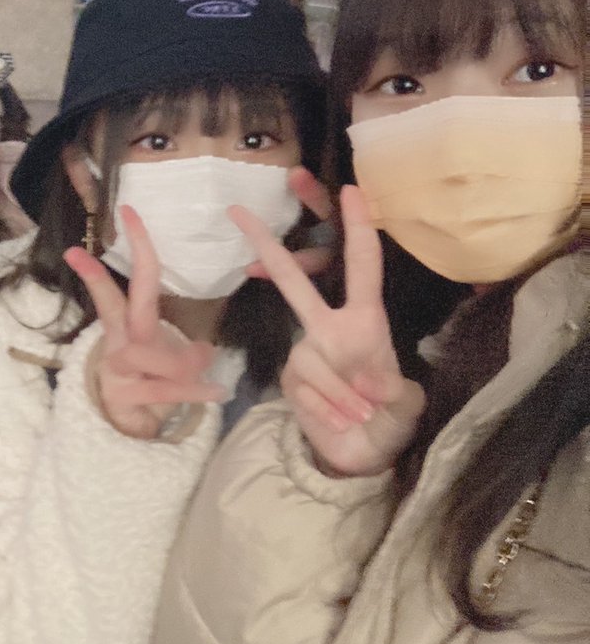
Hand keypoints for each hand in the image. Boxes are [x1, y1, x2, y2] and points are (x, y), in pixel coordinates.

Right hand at [64, 206, 224, 440]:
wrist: (125, 426)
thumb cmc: (149, 383)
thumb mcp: (160, 358)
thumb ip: (182, 347)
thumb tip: (209, 349)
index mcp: (126, 324)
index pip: (128, 281)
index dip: (131, 248)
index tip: (129, 211)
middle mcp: (118, 340)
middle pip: (128, 297)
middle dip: (137, 256)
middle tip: (134, 220)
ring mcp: (118, 367)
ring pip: (152, 353)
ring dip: (185, 360)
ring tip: (207, 363)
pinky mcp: (124, 395)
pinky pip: (166, 388)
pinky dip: (196, 390)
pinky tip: (216, 393)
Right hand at [231, 185, 424, 476]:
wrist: (364, 453)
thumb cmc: (391, 418)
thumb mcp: (406, 404)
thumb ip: (390, 389)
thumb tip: (365, 382)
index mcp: (364, 319)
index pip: (361, 267)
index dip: (358, 228)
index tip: (353, 190)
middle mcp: (329, 327)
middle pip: (293, 279)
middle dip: (266, 244)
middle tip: (237, 210)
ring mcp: (306, 350)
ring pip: (309, 358)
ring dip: (340, 393)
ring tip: (360, 414)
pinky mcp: (290, 377)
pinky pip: (303, 387)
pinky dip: (327, 409)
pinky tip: (341, 421)